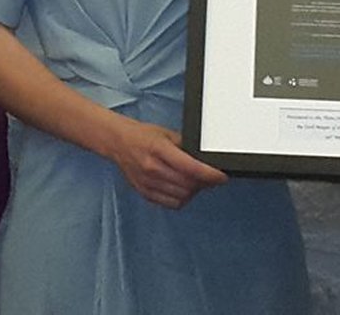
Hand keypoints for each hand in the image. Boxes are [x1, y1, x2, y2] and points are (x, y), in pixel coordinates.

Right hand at [102, 116, 227, 209]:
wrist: (118, 142)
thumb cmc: (142, 136)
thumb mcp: (167, 134)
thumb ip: (186, 147)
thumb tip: (206, 161)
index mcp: (159, 150)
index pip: (191, 168)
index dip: (210, 175)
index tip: (221, 177)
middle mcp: (153, 168)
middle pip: (188, 184)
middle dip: (204, 183)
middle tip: (211, 178)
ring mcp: (148, 183)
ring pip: (182, 196)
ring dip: (194, 192)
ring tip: (195, 182)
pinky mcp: (145, 193)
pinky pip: (171, 204)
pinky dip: (182, 199)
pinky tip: (182, 189)